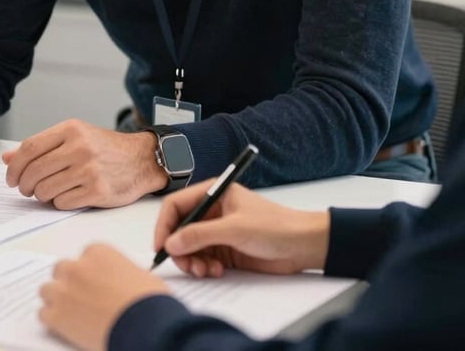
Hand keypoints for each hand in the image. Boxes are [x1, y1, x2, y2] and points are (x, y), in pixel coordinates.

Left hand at [2, 119, 165, 208]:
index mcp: (71, 129)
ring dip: (42, 195)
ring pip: (45, 190)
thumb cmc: (105, 149)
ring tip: (50, 191)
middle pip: (34, 171)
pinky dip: (60, 202)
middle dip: (25, 185)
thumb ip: (42, 146)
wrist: (141, 159)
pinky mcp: (97, 191)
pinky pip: (62, 203)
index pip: (29, 148)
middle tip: (27, 189)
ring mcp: (89, 169)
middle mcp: (79, 147)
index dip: (14, 166)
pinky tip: (69, 195)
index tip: (11, 178)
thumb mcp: (75, 137)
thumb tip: (8, 158)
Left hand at [39, 243, 170, 350]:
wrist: (144, 326)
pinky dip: (52, 320)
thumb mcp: (141, 275)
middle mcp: (77, 267)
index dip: (90, 271)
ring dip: (56, 299)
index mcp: (98, 252)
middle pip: (62, 269)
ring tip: (70, 312)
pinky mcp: (57, 317)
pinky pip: (43, 314)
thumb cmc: (148, 300)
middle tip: (82, 296)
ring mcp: (64, 291)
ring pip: (47, 290)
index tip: (96, 282)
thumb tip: (123, 281)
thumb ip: (122, 272)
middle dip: (69, 281)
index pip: (85, 256)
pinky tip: (65, 325)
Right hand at [154, 180, 329, 277]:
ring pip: (190, 247)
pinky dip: (204, 267)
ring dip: (192, 261)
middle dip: (180, 249)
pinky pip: (203, 259)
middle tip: (188, 266)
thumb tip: (171, 243)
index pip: (176, 205)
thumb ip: (201, 235)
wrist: (302, 245)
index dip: (165, 225)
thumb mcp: (235, 229)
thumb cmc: (275, 226)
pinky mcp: (225, 249)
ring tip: (206, 271)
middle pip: (180, 229)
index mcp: (213, 193)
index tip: (161, 247)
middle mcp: (212, 210)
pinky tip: (216, 271)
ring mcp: (218, 231)